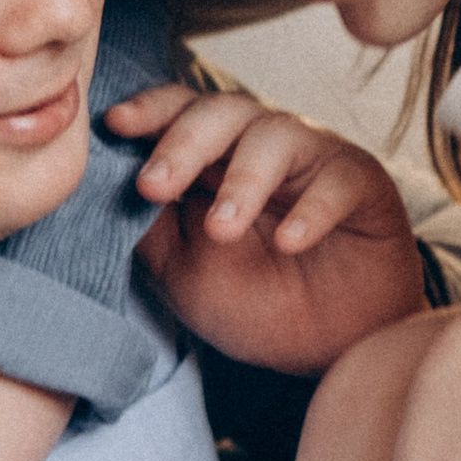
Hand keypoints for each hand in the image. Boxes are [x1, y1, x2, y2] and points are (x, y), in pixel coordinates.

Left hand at [114, 81, 424, 374]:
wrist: (330, 350)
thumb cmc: (257, 302)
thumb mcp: (183, 273)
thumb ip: (148, 228)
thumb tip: (96, 188)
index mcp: (218, 156)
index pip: (182, 111)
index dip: (151, 110)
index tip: (115, 125)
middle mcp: (265, 145)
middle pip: (223, 113)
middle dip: (184, 144)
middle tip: (153, 186)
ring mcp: (317, 160)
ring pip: (278, 137)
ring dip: (243, 180)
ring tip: (222, 229)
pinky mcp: (364, 185)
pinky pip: (338, 179)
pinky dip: (312, 209)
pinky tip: (290, 242)